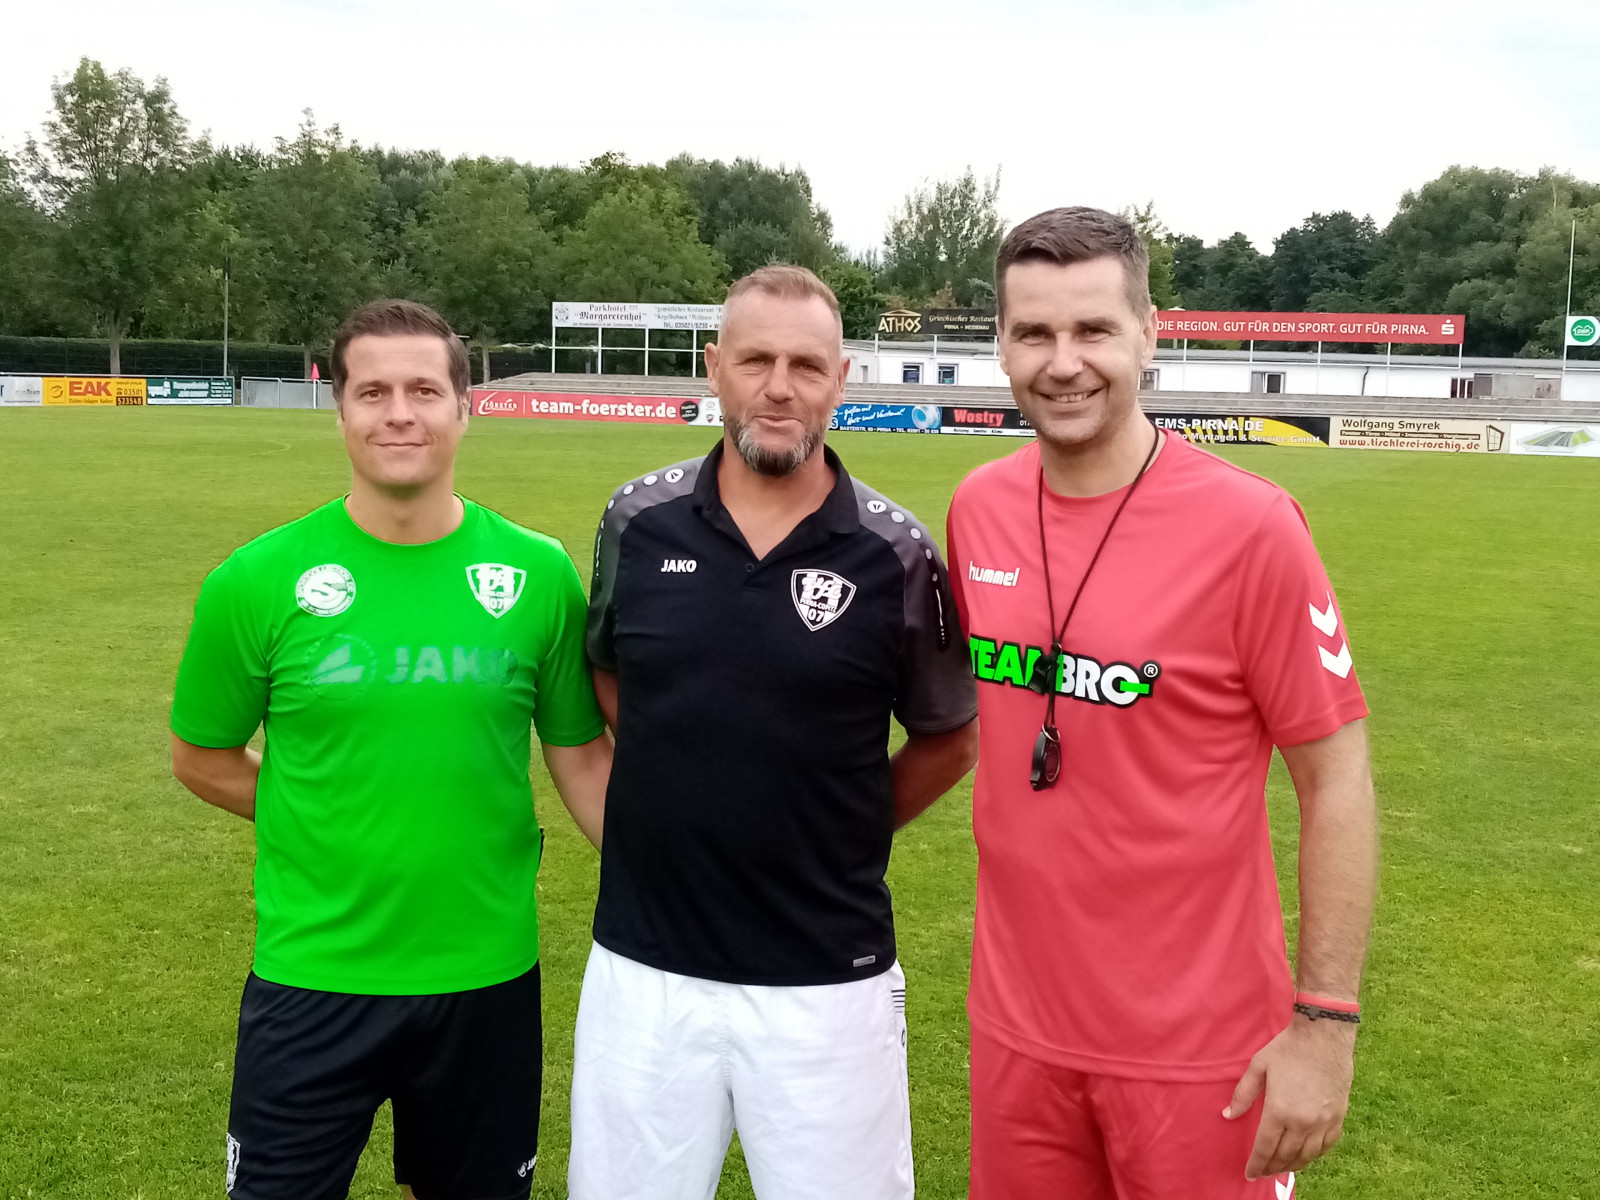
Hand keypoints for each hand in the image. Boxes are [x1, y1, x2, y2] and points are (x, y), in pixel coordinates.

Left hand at [1223, 1015, 1355, 1180]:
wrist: (1324, 1036)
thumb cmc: (1288, 1049)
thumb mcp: (1258, 1067)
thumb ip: (1243, 1094)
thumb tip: (1228, 1115)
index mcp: (1279, 1111)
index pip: (1264, 1148)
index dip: (1256, 1164)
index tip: (1249, 1174)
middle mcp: (1302, 1122)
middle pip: (1285, 1156)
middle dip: (1272, 1167)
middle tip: (1264, 1172)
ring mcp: (1323, 1122)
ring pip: (1307, 1156)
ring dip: (1293, 1165)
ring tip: (1282, 1168)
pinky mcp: (1338, 1117)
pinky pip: (1326, 1146)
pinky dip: (1314, 1155)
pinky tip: (1306, 1155)